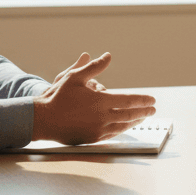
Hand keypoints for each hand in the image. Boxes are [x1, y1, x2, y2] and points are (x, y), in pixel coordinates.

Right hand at [33, 53, 154, 144]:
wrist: (42, 119)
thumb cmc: (58, 96)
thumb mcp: (74, 76)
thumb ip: (94, 67)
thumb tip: (108, 56)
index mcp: (100, 101)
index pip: (129, 100)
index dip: (143, 100)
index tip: (153, 99)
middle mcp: (102, 117)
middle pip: (130, 115)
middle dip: (144, 111)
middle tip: (153, 109)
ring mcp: (98, 130)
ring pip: (123, 126)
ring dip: (135, 121)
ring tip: (142, 117)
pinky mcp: (92, 139)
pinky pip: (113, 134)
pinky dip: (122, 129)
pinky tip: (125, 126)